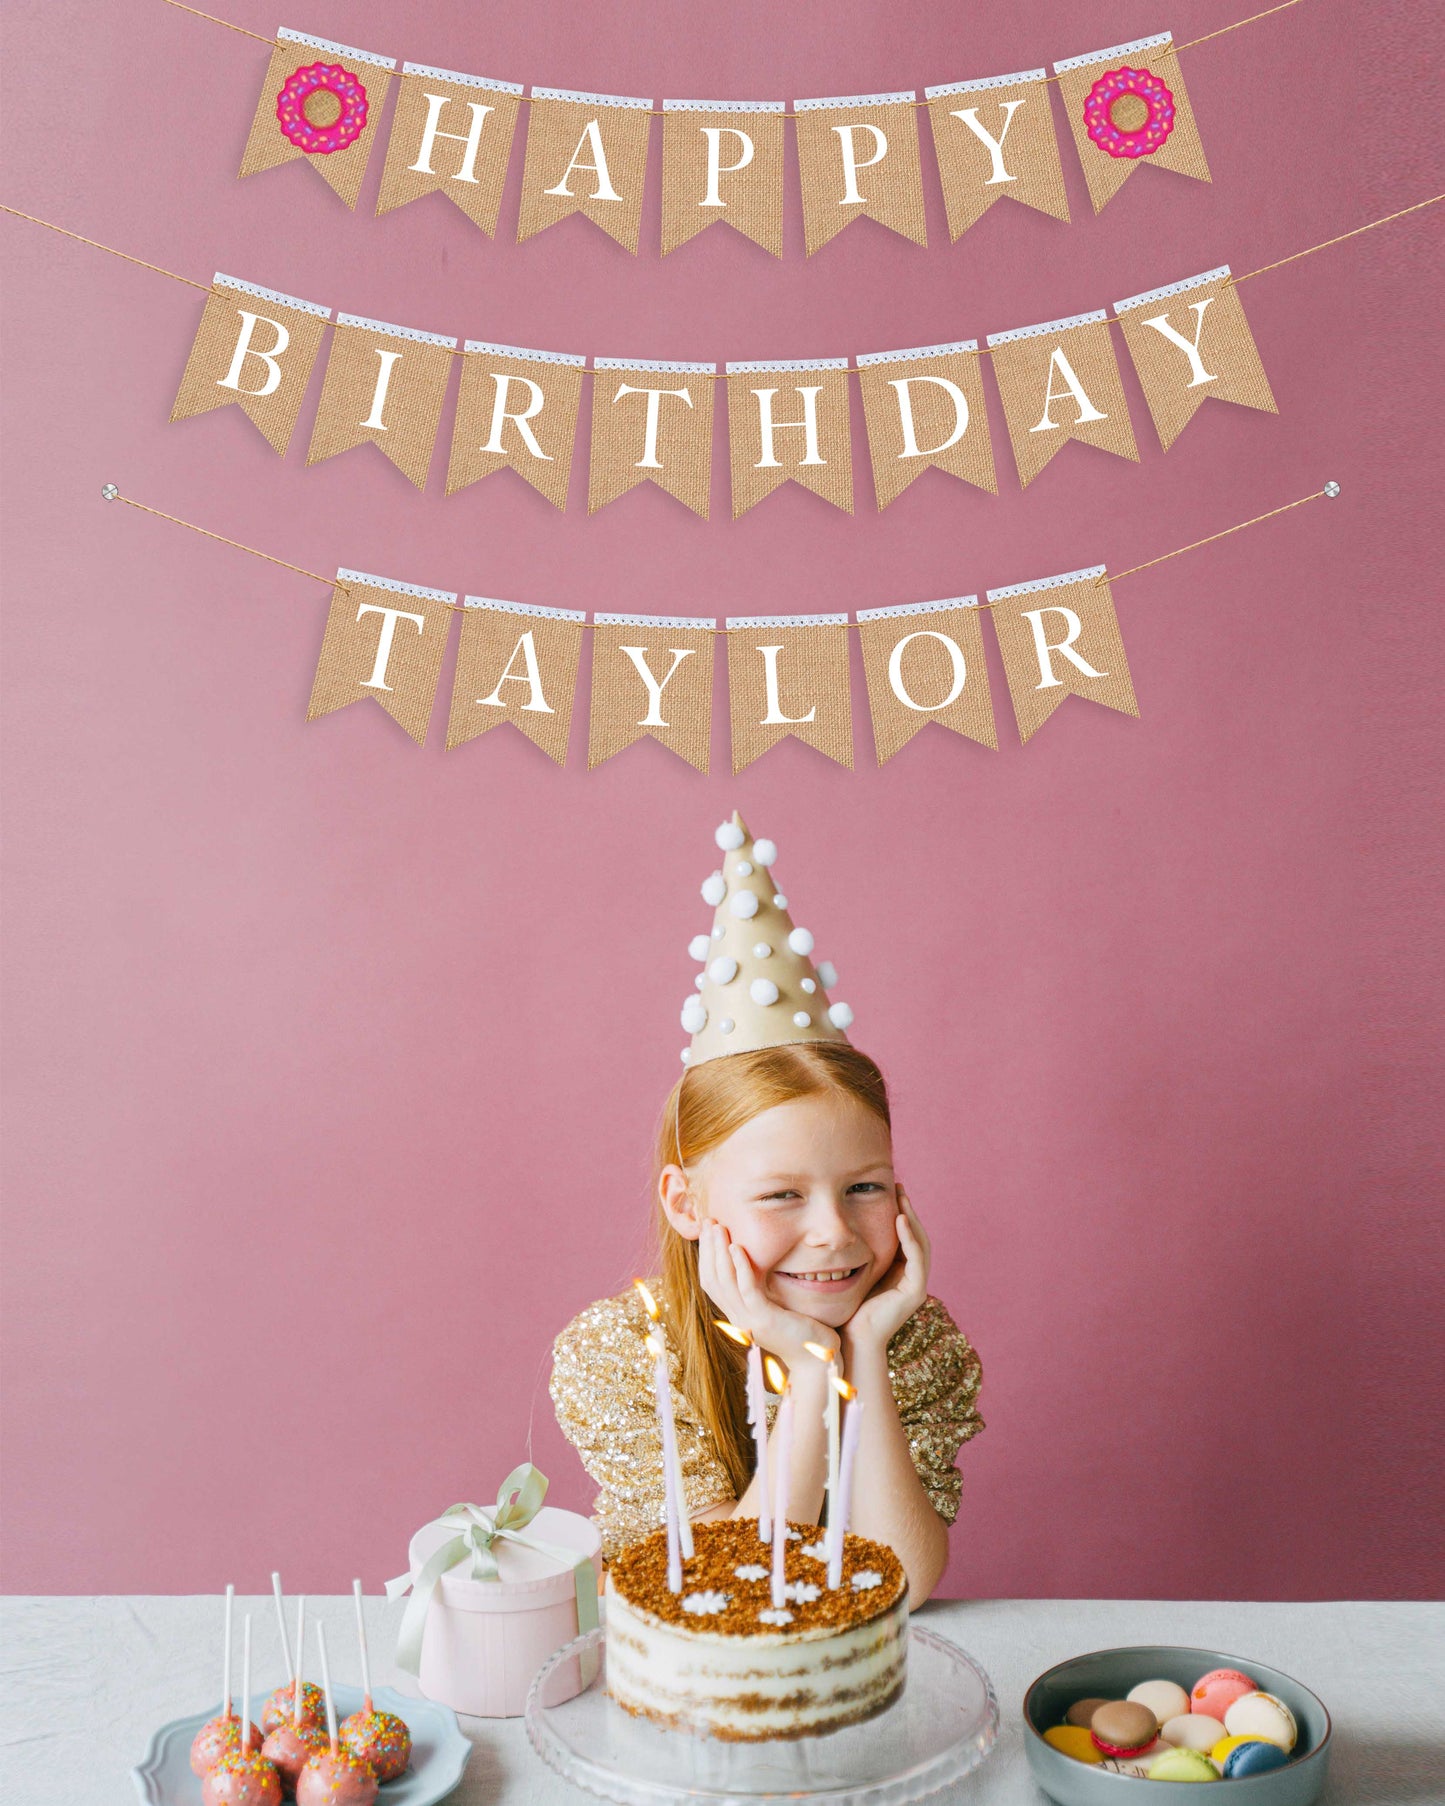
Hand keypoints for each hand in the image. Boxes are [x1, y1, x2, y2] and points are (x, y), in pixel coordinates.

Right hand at [696, 1219, 839, 1368]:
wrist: (818, 1360)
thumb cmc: (803, 1333)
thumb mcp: (777, 1308)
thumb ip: (764, 1292)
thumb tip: (757, 1267)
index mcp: (739, 1315)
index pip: (712, 1283)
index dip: (706, 1257)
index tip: (707, 1232)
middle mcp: (739, 1318)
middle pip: (712, 1280)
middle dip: (708, 1249)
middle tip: (707, 1222)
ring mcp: (749, 1320)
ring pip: (724, 1282)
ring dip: (719, 1252)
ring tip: (717, 1228)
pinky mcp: (765, 1319)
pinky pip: (746, 1289)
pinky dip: (740, 1266)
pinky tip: (737, 1247)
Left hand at [842, 1189, 930, 1355]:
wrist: (851, 1338)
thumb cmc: (847, 1307)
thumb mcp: (854, 1272)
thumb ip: (858, 1253)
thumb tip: (842, 1226)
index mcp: (899, 1273)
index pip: (906, 1237)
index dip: (901, 1213)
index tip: (892, 1191)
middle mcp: (912, 1277)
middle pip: (916, 1236)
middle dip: (908, 1210)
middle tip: (899, 1187)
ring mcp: (916, 1285)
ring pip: (920, 1243)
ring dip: (912, 1219)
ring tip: (902, 1198)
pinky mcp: (915, 1292)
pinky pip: (917, 1258)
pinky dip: (909, 1237)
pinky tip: (900, 1220)